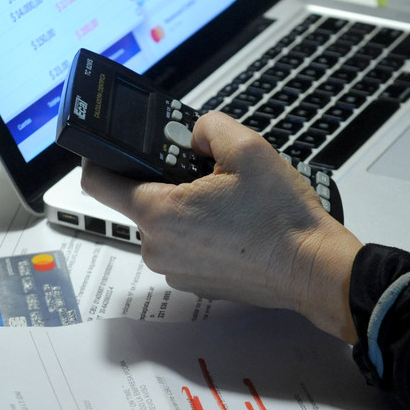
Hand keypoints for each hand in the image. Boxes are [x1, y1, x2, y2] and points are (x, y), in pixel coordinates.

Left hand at [80, 112, 363, 341]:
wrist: (313, 269)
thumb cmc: (282, 219)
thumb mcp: (248, 147)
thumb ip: (207, 126)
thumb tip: (193, 133)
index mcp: (159, 213)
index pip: (97, 181)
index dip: (99, 157)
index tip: (112, 148)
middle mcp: (158, 247)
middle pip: (140, 201)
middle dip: (167, 182)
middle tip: (208, 174)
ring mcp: (176, 270)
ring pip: (166, 225)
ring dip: (188, 209)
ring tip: (230, 202)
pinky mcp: (196, 283)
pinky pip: (186, 247)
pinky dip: (203, 234)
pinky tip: (236, 226)